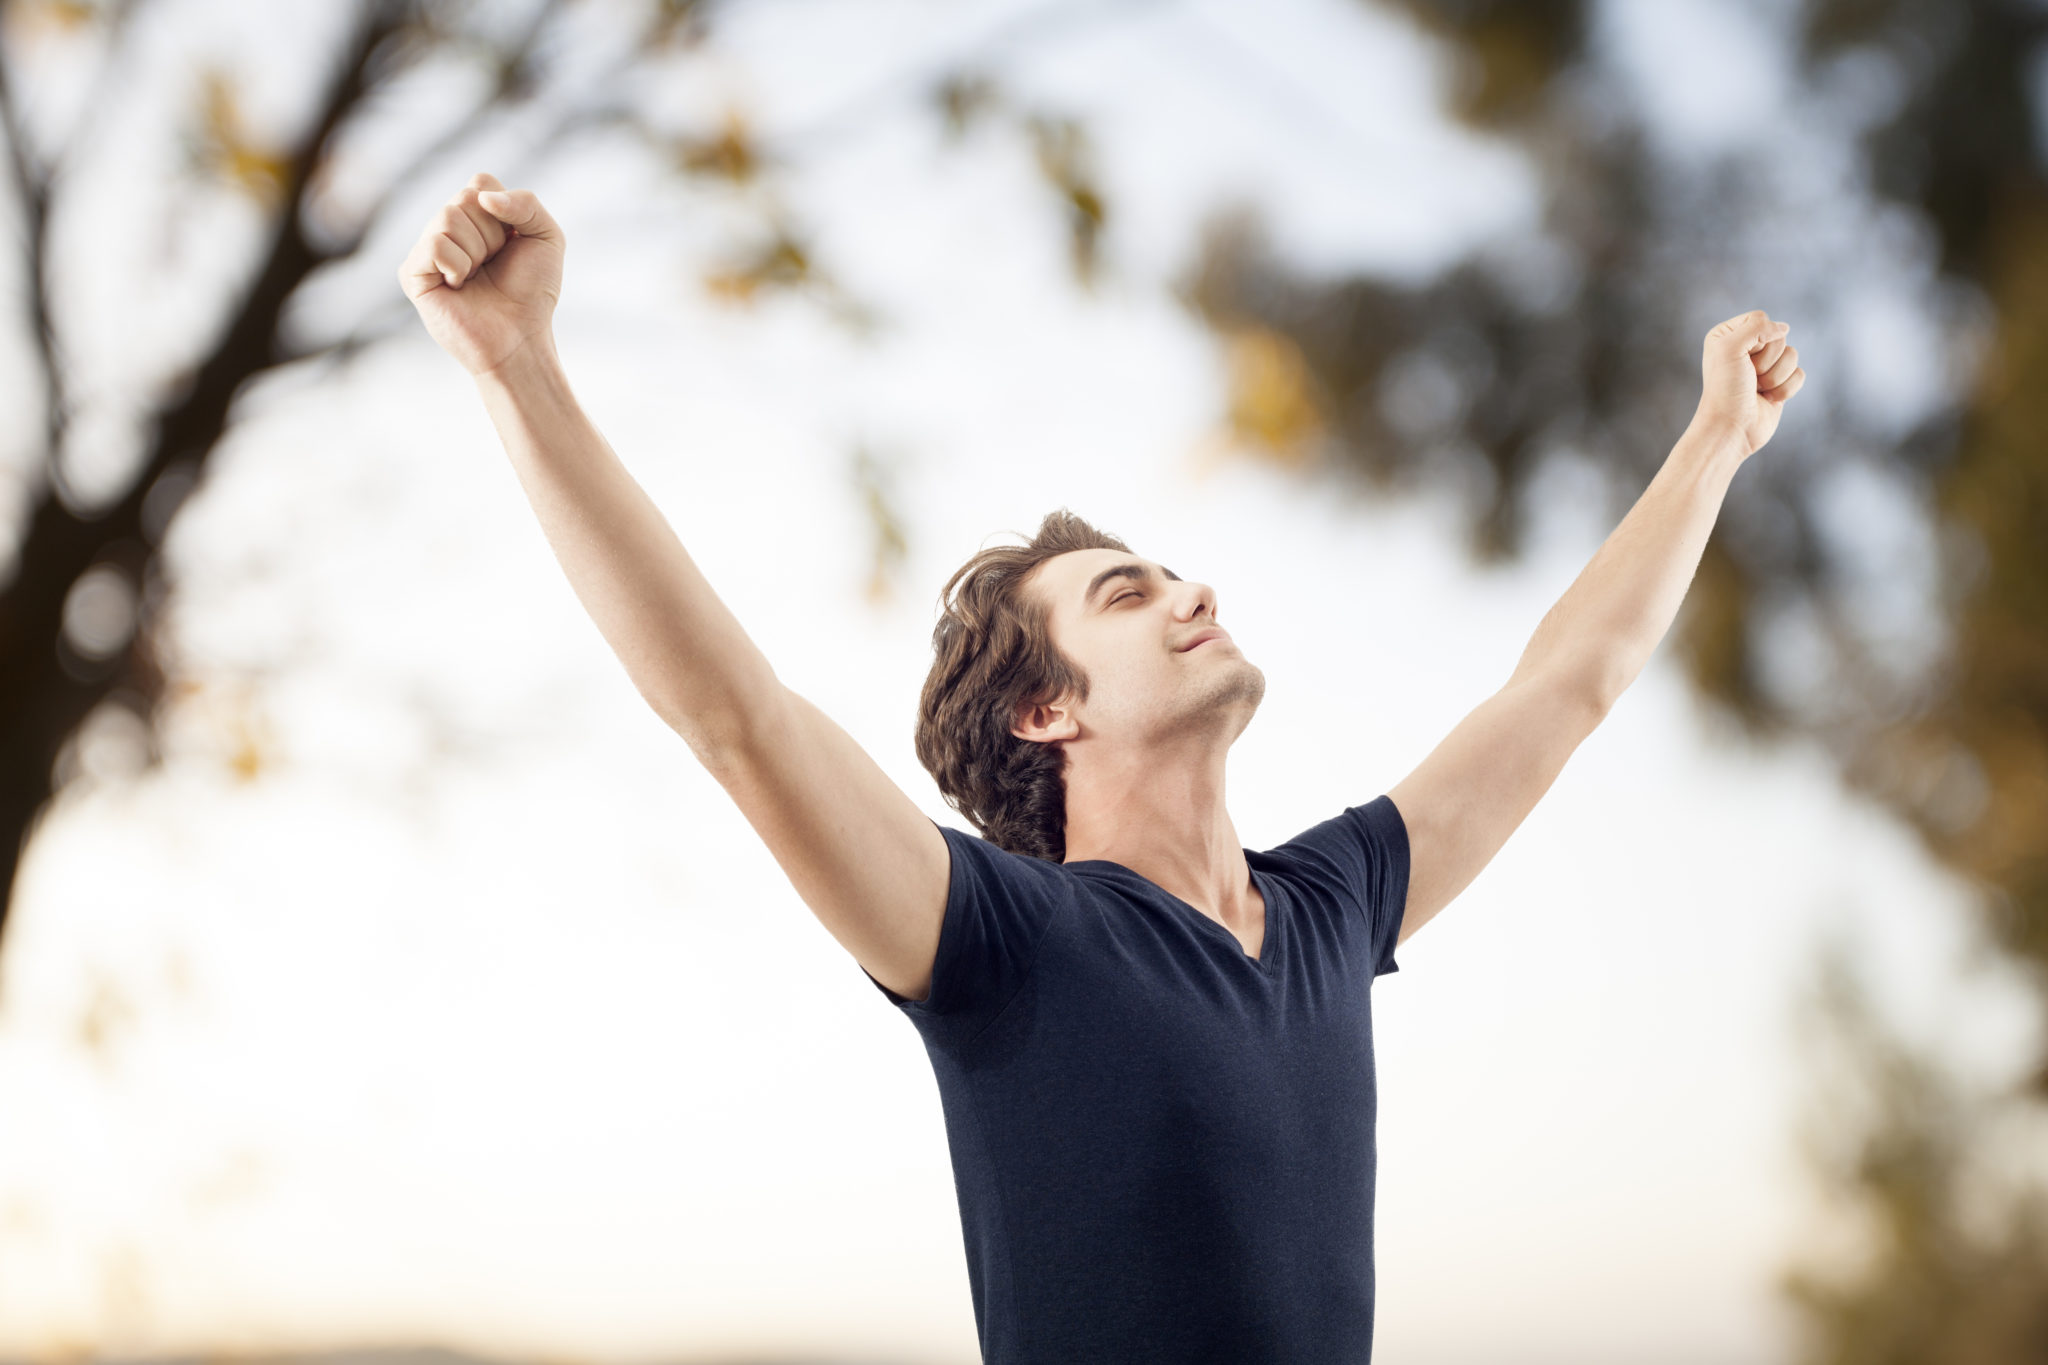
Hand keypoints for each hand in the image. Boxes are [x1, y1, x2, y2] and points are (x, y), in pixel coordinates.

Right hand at [398, 172, 564, 377]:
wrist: (520, 338)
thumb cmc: (532, 292)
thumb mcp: (547, 237)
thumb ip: (527, 202)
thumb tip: (483, 197)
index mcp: (474, 216)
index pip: (480, 181)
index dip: (504, 212)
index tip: (512, 243)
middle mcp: (447, 228)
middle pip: (465, 197)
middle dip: (492, 235)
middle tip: (493, 266)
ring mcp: (427, 249)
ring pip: (448, 217)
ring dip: (477, 252)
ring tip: (476, 277)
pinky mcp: (413, 273)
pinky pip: (434, 244)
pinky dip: (457, 265)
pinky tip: (459, 286)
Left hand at [1692, 309, 1806, 457]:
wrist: (1731, 428)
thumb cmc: (1725, 389)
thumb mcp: (1730, 348)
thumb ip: (1757, 327)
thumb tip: (1784, 328)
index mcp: (1727, 335)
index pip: (1760, 319)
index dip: (1758, 339)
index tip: (1740, 358)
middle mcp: (1745, 348)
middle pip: (1779, 337)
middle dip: (1767, 360)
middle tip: (1749, 377)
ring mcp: (1764, 367)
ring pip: (1792, 355)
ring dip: (1775, 376)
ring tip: (1757, 389)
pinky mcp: (1779, 384)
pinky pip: (1799, 374)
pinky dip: (1786, 389)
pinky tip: (1768, 399)